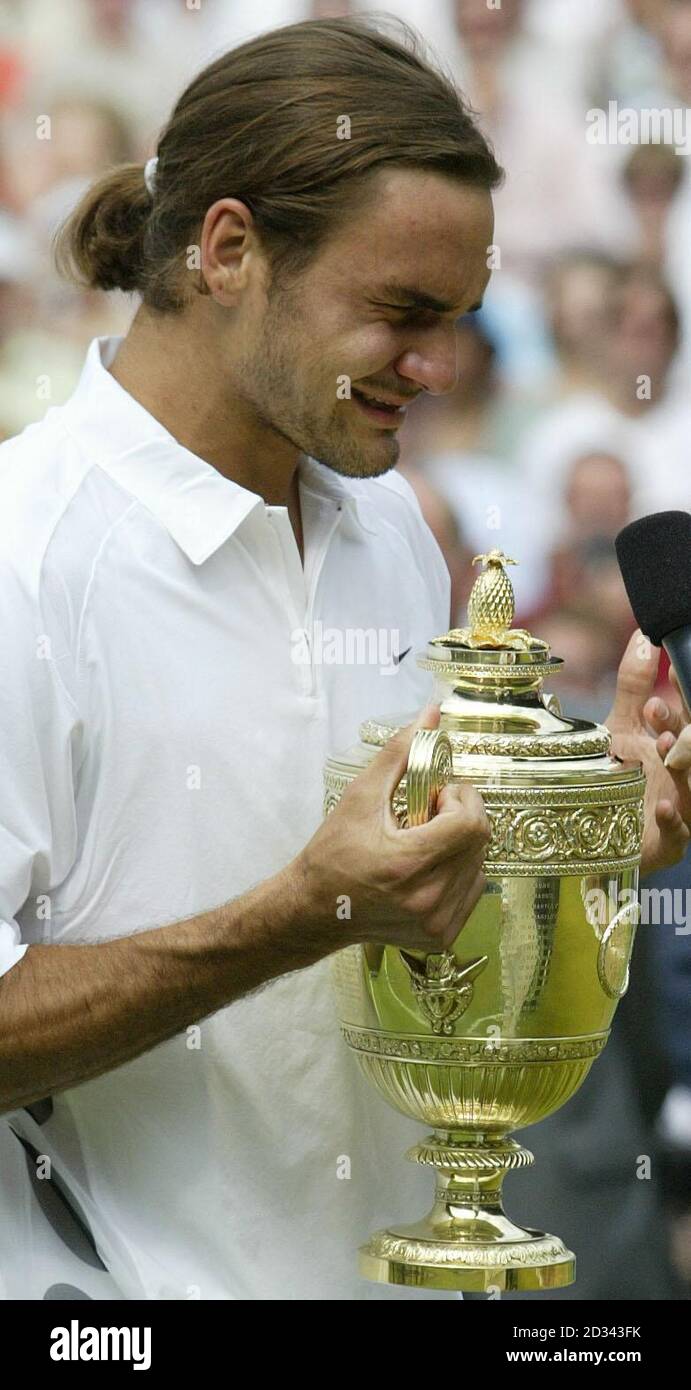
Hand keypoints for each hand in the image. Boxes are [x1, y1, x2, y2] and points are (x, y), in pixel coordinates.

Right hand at [295, 704, 490, 951]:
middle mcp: (427, 899)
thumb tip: (431, 713)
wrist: (314, 910)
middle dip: (461, 816)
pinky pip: (474, 891)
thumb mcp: (360, 796)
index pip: (471, 823)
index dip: (459, 799)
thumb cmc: (332, 853)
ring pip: (480, 866)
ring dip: (461, 844)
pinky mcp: (441, 937)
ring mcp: (436, 923)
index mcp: (407, 864)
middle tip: (429, 814)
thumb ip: (400, 753)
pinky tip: (429, 868)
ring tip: (425, 842)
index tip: (435, 796)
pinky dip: (460, 872)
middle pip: (479, 842)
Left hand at [605, 630, 690, 875]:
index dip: (684, 692)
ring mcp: (684, 808)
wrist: (598, 828)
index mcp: (680, 742)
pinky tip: (665, 807)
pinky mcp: (670, 842)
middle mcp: (687, 773)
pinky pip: (680, 833)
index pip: (690, 713)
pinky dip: (674, 820)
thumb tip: (644, 636)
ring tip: (663, 746)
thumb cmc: (618, 774)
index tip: (671, 672)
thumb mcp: (622, 725)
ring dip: (682, 765)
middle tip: (656, 709)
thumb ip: (633, 683)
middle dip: (682, 728)